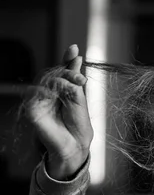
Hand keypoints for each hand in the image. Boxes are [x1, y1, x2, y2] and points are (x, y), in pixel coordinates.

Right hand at [24, 44, 92, 179]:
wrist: (75, 145)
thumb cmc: (78, 125)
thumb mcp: (80, 98)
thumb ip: (75, 80)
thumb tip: (77, 57)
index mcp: (62, 90)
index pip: (62, 70)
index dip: (67, 59)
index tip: (74, 48)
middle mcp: (49, 93)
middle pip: (53, 73)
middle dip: (67, 71)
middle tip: (81, 78)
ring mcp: (39, 100)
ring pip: (45, 80)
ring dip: (61, 79)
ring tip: (76, 83)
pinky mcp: (32, 109)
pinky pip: (36, 93)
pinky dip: (48, 89)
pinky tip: (59, 90)